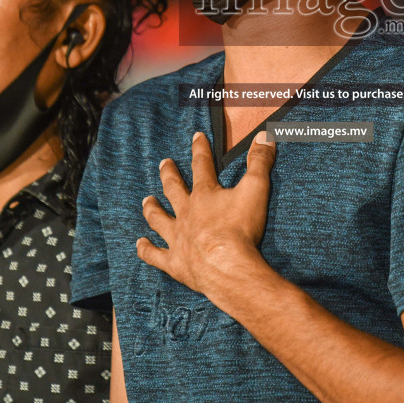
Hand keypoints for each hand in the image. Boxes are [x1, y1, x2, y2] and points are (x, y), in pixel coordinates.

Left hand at [137, 131, 276, 296]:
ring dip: (152, 208)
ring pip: (159, 219)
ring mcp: (177, 237)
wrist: (227, 266)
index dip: (200, 149)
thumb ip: (259, 163)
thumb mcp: (256, 189)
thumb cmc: (240, 229)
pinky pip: (155, 254)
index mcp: (204, 195)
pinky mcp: (174, 262)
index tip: (196, 136)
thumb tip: (263, 136)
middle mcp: (186, 213)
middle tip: (164, 163)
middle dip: (169, 174)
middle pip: (173, 189)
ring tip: (147, 200)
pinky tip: (140, 244)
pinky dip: (146, 249)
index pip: (202, 165)